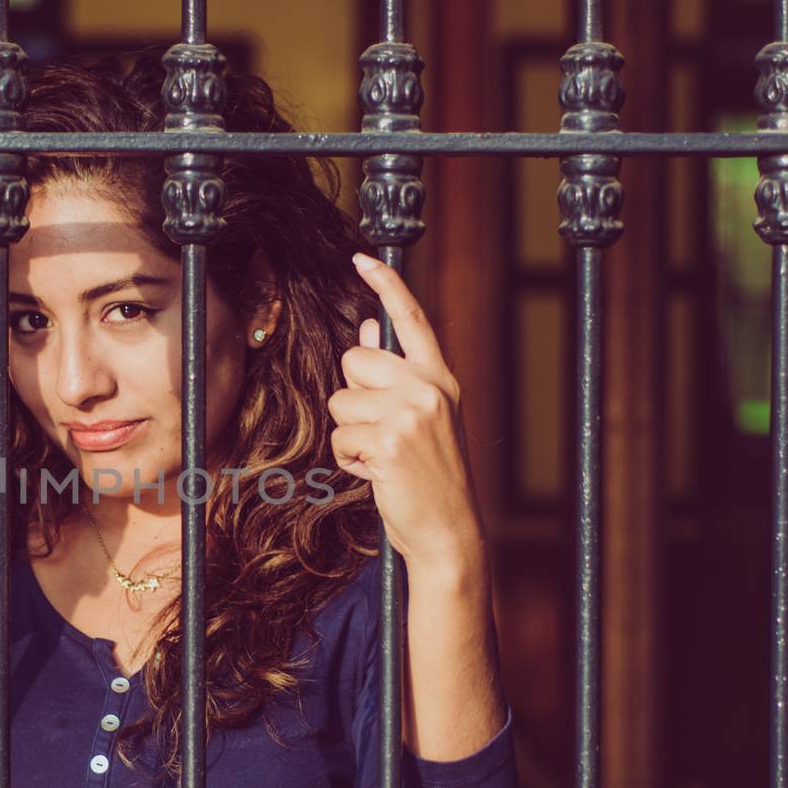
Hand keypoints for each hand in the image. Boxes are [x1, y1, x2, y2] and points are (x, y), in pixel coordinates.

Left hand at [328, 252, 486, 575]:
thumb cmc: (428, 474)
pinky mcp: (387, 442)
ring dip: (349, 434)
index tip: (361, 258)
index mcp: (440, 378)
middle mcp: (429, 389)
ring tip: (382, 457)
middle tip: (380, 431)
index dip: (386, 285)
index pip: (411, 319)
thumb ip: (394, 374)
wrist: (448, 529)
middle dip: (353, 395)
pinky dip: (348, 461)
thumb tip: (362, 330)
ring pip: (341, 402)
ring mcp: (410, 414)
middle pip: (354, 360)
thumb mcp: (420, 417)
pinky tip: (376, 474)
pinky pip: (339, 438)